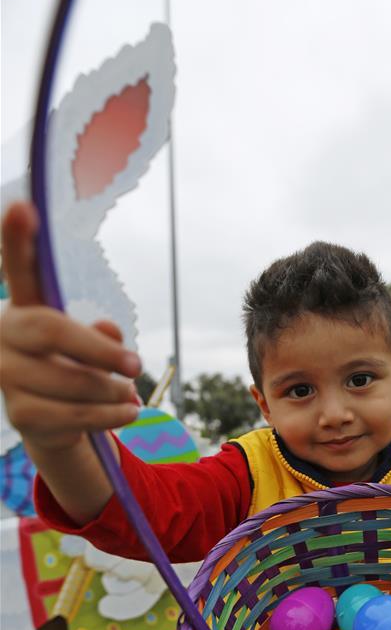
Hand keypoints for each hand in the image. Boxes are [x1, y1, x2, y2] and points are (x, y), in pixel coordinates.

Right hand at [0, 202, 141, 452]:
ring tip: (132, 396)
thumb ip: (101, 333)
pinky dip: (110, 415)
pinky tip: (130, 411)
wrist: (55, 423)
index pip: (19, 270)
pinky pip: (75, 415)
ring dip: (112, 390)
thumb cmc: (76, 368)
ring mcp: (6, 376)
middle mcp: (4, 337)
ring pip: (70, 380)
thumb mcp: (93, 345)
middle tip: (138, 366)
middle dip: (101, 351)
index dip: (17, 240)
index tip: (23, 206)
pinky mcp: (21, 415)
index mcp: (24, 308)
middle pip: (52, 331)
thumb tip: (106, 329)